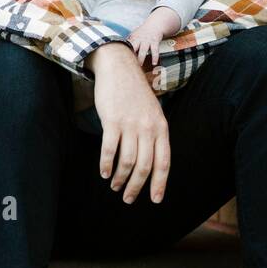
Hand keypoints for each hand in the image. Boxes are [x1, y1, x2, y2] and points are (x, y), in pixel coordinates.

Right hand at [86, 42, 170, 203]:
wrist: (119, 67)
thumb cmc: (134, 93)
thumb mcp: (153, 113)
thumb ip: (154, 134)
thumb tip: (150, 161)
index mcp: (161, 128)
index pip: (163, 162)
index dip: (159, 183)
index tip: (154, 200)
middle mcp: (148, 128)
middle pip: (144, 166)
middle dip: (136, 187)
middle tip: (128, 199)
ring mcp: (130, 124)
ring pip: (127, 161)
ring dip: (119, 178)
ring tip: (113, 186)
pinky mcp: (112, 121)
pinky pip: (109, 150)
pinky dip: (105, 164)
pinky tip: (103, 172)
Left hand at [126, 8, 178, 66]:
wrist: (154, 24)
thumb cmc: (143, 31)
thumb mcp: (134, 34)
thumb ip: (129, 41)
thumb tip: (121, 46)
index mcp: (133, 38)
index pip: (127, 46)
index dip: (123, 52)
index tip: (120, 59)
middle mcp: (139, 39)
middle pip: (134, 48)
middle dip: (131, 56)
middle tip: (129, 64)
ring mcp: (147, 40)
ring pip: (143, 50)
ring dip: (141, 58)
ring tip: (140, 65)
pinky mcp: (154, 41)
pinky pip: (155, 50)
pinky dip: (155, 57)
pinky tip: (154, 63)